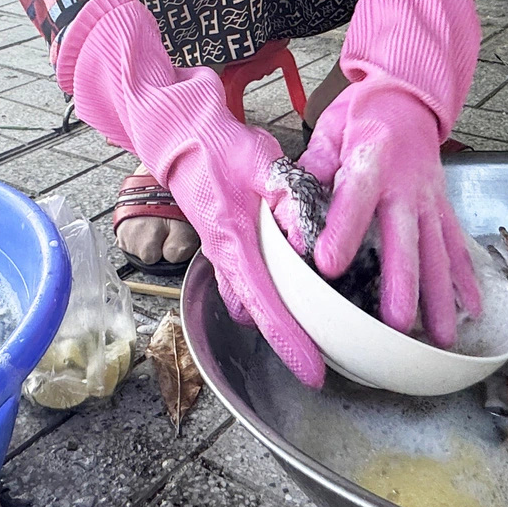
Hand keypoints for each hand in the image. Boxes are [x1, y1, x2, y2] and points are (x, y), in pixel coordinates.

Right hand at [56, 0, 324, 385]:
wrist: (180, 135)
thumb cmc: (218, 146)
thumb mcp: (261, 162)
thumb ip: (287, 194)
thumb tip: (311, 236)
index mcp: (233, 241)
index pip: (265, 304)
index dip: (290, 341)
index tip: (312, 371)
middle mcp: (224, 258)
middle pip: (260, 315)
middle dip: (291, 341)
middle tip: (328, 358)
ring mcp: (221, 257)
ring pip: (251, 303)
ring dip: (278, 318)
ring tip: (318, 327)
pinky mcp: (224, 248)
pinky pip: (247, 285)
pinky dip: (268, 295)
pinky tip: (294, 286)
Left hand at [300, 91, 479, 346]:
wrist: (407, 95)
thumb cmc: (360, 115)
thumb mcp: (328, 130)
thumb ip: (311, 169)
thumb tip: (286, 212)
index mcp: (371, 160)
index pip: (354, 198)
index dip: (341, 231)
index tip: (325, 263)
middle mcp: (406, 183)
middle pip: (405, 237)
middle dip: (402, 281)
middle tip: (396, 322)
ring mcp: (430, 199)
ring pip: (438, 251)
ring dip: (440, 296)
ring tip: (441, 337)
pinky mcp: (443, 208)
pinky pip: (457, 245)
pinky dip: (466, 279)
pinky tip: (472, 310)